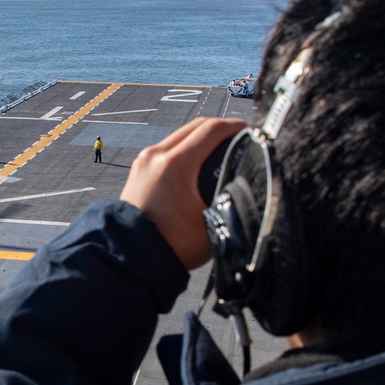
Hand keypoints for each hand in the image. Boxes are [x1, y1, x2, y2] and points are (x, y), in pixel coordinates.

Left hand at [120, 117, 246, 269]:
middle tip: (239, 136)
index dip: (235, 126)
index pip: (212, 129)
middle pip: (195, 125)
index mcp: (175, 165)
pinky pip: (167, 147)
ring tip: (221, 148)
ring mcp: (144, 161)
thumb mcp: (214, 223)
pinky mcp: (139, 170)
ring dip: (202, 136)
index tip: (250, 130)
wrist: (133, 258)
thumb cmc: (172, 246)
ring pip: (180, 134)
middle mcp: (156, 156)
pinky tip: (199, 161)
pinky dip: (186, 147)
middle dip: (221, 127)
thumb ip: (234, 202)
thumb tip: (251, 187)